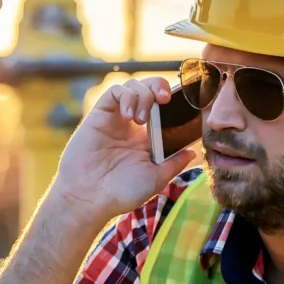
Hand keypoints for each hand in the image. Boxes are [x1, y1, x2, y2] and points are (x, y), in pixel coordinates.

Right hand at [52, 77, 198, 221]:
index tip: (185, 105)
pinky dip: (126, 95)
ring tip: (142, 119)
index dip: (175, 102)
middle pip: (150, 90)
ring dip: (143, 95)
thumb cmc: (122, 192)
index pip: (165, 110)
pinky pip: (115, 91)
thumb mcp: (156, 178)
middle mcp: (133, 125)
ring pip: (133, 86)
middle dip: (161, 87)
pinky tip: (128, 113)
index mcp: (148, 138)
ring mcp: (116, 118)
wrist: (90, 197)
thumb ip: (174, 163)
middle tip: (166, 99)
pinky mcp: (100, 114)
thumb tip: (193, 152)